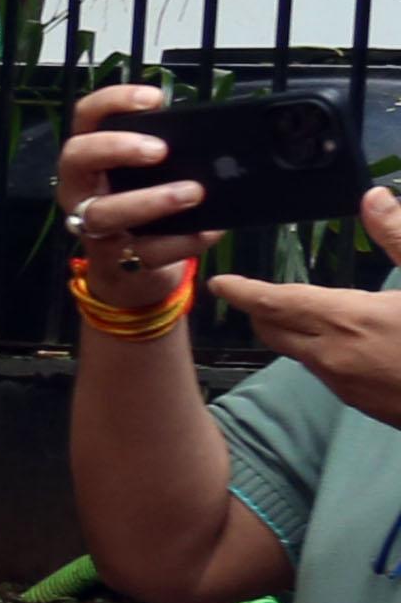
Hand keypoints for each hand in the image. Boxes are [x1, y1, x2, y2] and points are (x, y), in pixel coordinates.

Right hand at [53, 82, 209, 300]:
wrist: (132, 274)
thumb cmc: (143, 208)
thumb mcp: (147, 175)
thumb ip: (164, 153)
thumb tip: (214, 138)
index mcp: (89, 159)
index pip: (85, 117)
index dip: (112, 101)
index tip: (153, 99)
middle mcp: (80, 189)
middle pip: (76, 157)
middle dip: (116, 148)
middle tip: (159, 149)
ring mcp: (93, 227)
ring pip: (105, 212)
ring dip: (150, 200)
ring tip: (192, 192)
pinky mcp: (117, 261)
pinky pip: (147, 252)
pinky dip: (183, 241)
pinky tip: (209, 230)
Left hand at [209, 184, 400, 430]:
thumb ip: (398, 236)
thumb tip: (373, 198)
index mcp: (346, 319)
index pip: (275, 302)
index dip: (244, 291)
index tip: (220, 282)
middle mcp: (333, 355)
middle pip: (274, 331)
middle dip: (258, 311)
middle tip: (249, 294)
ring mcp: (345, 384)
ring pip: (298, 354)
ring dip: (289, 333)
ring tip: (294, 312)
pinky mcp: (360, 404)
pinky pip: (324, 373)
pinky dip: (319, 353)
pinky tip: (343, 342)